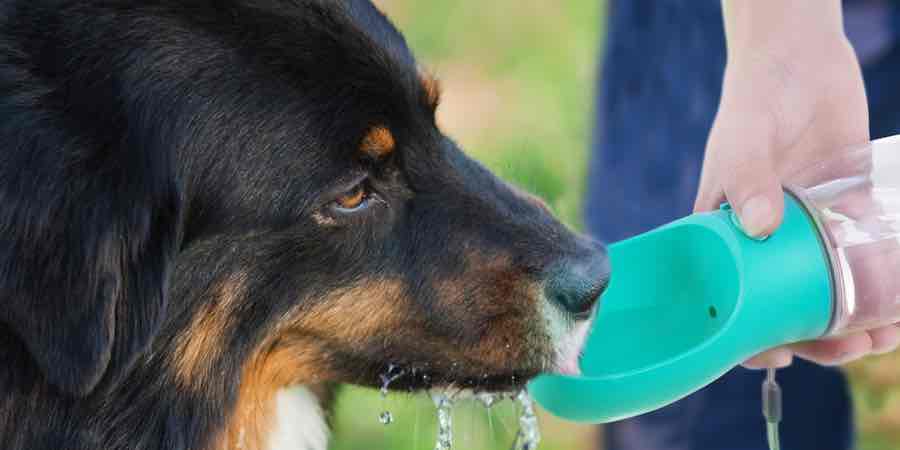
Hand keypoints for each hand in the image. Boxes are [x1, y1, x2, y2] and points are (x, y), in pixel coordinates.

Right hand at [694, 3, 899, 366]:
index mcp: (725, 238)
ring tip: (887, 337)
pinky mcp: (847, 215)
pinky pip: (864, 262)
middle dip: (817, 340)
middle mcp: (765, 244)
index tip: (779, 356)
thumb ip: (746, 177)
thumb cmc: (755, 100)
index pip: (728, 302)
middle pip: (785, 311)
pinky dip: (885, 290)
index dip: (748, 339)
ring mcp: (808, 233)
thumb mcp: (742, 139)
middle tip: (852, 345)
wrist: (802, 61)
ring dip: (856, 325)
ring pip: (828, 296)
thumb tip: (761, 228)